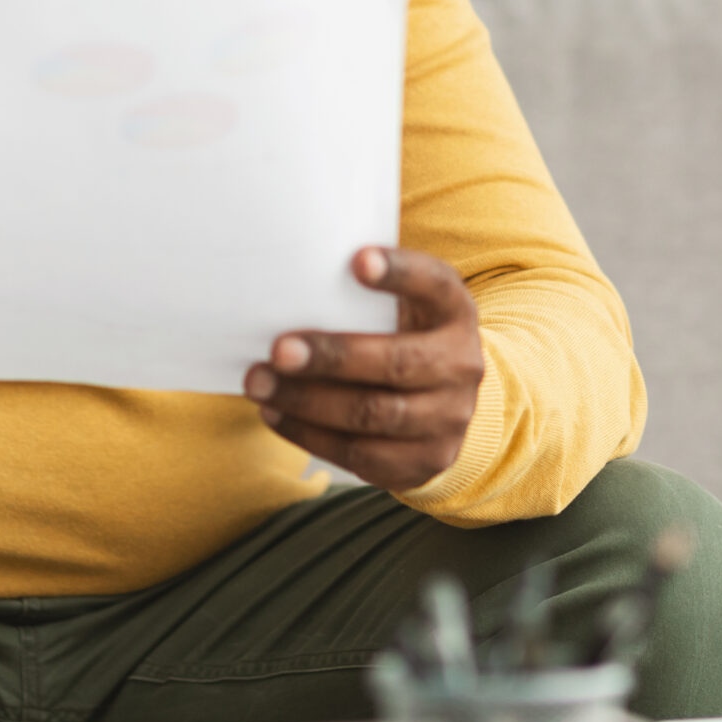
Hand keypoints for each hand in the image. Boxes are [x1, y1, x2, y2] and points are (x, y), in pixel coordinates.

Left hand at [243, 247, 483, 492]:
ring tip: (260, 384)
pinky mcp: (425, 461)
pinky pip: (360, 454)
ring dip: (307, 401)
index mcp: (454, 312)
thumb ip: (362, 295)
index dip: (400, 273)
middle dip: (333, 357)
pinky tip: (274, 413)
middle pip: (397, 363)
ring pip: (374, 415)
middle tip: (279, 350)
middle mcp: (461, 365)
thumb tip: (286, 282)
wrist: (445, 402)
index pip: (435, 285)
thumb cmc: (401, 336)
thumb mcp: (402, 307)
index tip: (357, 260)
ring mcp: (449, 418)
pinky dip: (309, 434)